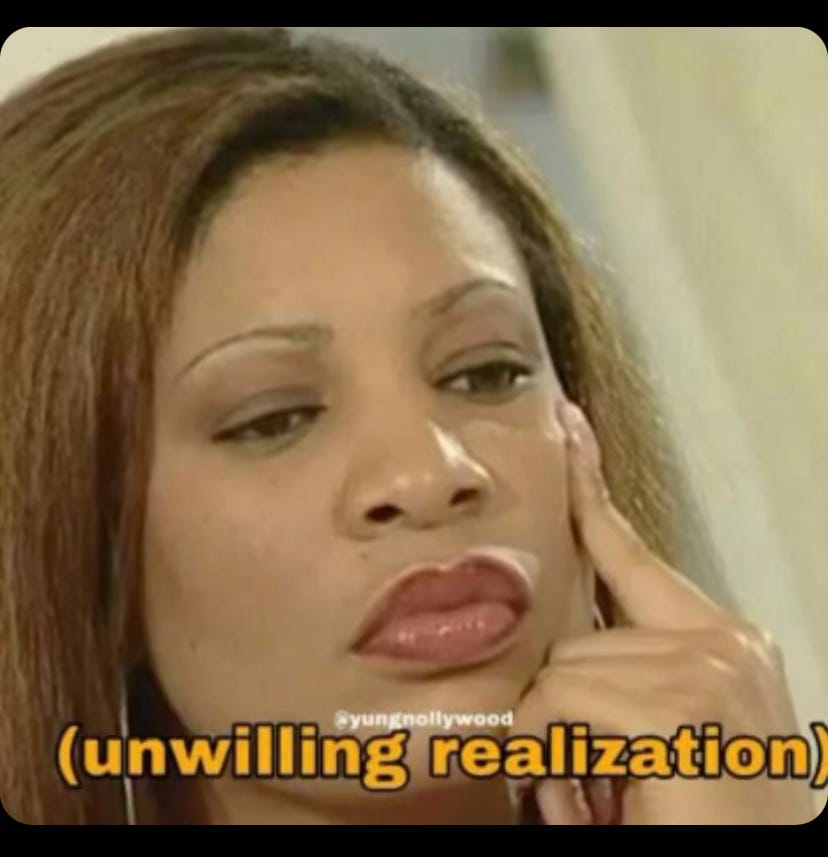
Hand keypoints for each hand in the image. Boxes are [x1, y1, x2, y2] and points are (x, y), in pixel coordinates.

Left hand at [510, 400, 816, 824]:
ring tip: (591, 784)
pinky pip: (562, 696)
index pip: (634, 552)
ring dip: (555, 733)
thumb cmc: (704, 807)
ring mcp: (707, 665)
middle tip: (579, 762)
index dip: (591, 491)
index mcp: (718, 637)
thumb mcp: (666, 724)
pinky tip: (582, 787)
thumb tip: (554, 661)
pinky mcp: (683, 702)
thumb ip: (623, 673)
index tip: (567, 430)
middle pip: (577, 635)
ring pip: (563, 667)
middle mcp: (721, 640)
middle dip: (559, 701)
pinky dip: (549, 744)